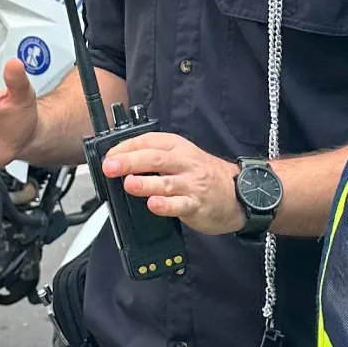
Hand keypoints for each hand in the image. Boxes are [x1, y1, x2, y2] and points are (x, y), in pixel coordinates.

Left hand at [103, 132, 245, 236]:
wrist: (237, 192)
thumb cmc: (204, 174)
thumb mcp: (182, 156)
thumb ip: (155, 157)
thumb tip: (121, 162)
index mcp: (177, 147)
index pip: (148, 141)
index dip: (126, 147)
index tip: (109, 155)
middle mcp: (184, 162)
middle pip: (155, 158)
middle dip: (129, 162)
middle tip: (110, 167)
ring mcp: (192, 184)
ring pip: (166, 182)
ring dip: (145, 183)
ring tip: (129, 183)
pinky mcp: (197, 204)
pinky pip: (181, 205)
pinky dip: (166, 205)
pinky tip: (153, 204)